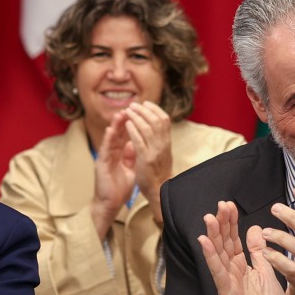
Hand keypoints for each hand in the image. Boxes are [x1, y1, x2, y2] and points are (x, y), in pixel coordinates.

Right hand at [92, 113, 136, 237]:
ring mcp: (105, 158)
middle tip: (130, 108)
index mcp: (119, 154)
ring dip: (115, 126)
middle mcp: (111, 153)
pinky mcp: (101, 164)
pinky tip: (109, 131)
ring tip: (120, 114)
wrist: (111, 204)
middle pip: (118, 134)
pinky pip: (104, 150)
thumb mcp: (130, 170)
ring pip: (110, 139)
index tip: (139, 114)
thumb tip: (135, 144)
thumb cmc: (120, 188)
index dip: (131, 125)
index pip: (126, 136)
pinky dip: (107, 140)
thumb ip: (132, 157)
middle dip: (124, 121)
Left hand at [123, 101, 173, 225]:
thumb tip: (155, 127)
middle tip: (134, 104)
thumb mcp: (163, 153)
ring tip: (128, 111)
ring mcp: (155, 152)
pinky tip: (127, 124)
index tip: (146, 103)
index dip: (155, 109)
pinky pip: (139, 141)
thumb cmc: (159, 173)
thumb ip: (159, 140)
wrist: (159, 191)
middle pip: (156, 120)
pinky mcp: (146, 159)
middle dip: (144, 110)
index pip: (164, 120)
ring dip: (137, 117)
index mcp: (167, 143)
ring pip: (148, 128)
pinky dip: (133, 130)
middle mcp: (163, 145)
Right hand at [199, 200, 287, 294]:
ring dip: (212, 235)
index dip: (230, 222)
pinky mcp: (227, 293)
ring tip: (208, 218)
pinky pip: (218, 271)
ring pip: (218, 254)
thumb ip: (258, 251)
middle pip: (223, 243)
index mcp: (239, 265)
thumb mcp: (265, 270)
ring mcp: (226, 282)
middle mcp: (230, 271)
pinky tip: (205, 242)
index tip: (229, 205)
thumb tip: (254, 228)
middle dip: (221, 224)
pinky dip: (211, 256)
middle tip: (220, 205)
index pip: (232, 239)